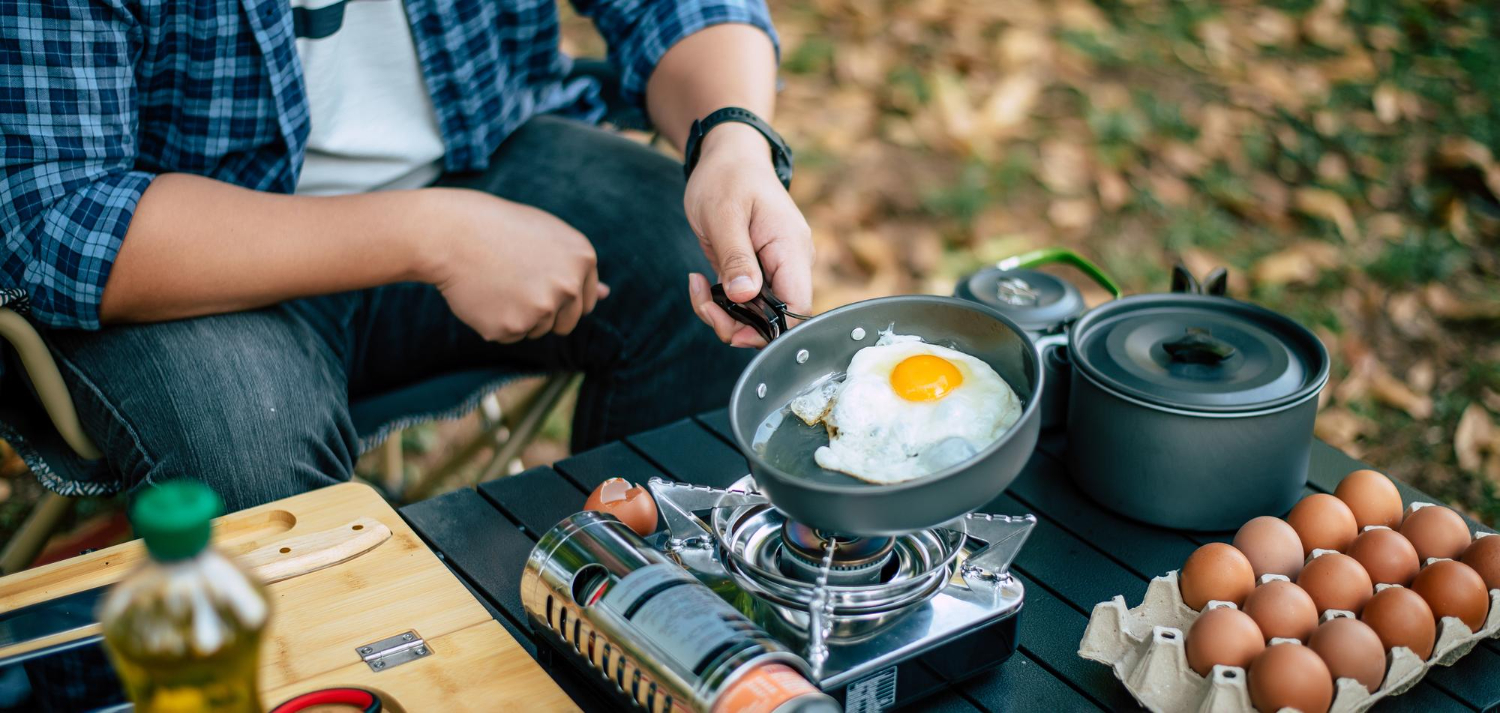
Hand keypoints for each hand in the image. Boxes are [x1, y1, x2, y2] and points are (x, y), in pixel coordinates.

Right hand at [420, 188, 607, 342]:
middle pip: (566, 324)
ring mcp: (541, 309)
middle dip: (543, 312)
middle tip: (514, 282)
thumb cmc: (499, 230)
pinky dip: (494, 322)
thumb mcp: (548, 237)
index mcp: (583, 259)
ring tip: (496, 282)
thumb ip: (577, 268)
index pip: (586, 302)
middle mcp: (568, 286)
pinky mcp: (511, 327)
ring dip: (518, 316)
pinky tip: (483, 294)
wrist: (451, 232)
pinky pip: (509, 336)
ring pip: (536, 330)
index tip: (537, 280)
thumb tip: (606, 294)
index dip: (559, 294)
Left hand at [684, 123, 813, 346]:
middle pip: (775, 319)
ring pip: (757, 316)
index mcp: (791, 249)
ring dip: (724, 315)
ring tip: (697, 287)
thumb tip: (745, 297)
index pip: (797, 308)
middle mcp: (790, 264)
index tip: (731, 325)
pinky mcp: (758, 272)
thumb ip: (736, 257)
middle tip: (703, 301)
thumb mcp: (723, 214)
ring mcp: (775, 269)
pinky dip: (721, 303)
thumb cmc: (727, 177)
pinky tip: (701, 282)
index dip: (769, 329)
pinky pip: (745, 303)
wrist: (728, 156)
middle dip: (736, 324)